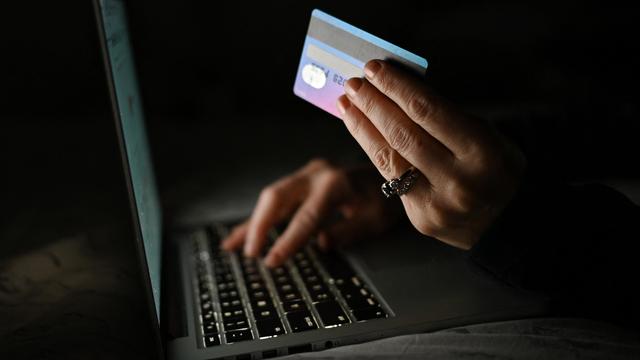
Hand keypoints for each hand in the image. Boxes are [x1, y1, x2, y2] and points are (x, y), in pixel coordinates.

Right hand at [221, 159, 399, 266]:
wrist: (392, 171)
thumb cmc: (386, 198)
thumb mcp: (375, 219)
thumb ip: (348, 231)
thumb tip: (321, 242)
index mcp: (335, 184)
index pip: (306, 216)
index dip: (288, 240)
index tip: (271, 261)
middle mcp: (316, 174)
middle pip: (276, 197)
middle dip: (259, 226)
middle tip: (251, 253)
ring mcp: (307, 174)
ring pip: (271, 197)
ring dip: (253, 222)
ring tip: (233, 245)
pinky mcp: (302, 179)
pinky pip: (277, 199)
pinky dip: (260, 217)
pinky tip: (243, 232)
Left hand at [336, 60, 524, 249]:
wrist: (507, 224)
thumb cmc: (494, 168)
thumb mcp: (488, 135)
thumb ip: (447, 118)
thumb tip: (397, 89)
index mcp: (483, 151)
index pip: (427, 111)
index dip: (396, 87)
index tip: (375, 69)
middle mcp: (460, 179)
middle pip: (403, 133)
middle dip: (373, 104)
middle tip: (354, 83)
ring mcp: (439, 203)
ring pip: (389, 157)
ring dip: (362, 126)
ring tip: (347, 104)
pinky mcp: (421, 219)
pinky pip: (390, 178)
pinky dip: (372, 150)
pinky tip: (360, 131)